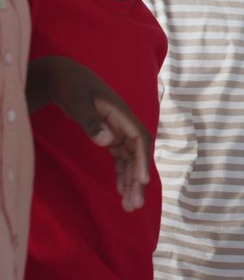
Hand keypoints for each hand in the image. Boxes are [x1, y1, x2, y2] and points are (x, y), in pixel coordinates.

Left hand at [35, 57, 151, 211]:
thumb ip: (92, 121)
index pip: (139, 139)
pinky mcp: (110, 134)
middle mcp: (124, 124)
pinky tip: (120, 190)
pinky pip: (120, 158)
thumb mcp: (78, 102)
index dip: (142, 160)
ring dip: (131, 181)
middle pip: (137, 154)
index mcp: (122, 113)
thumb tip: (109, 141)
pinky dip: (121, 174)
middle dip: (138, 180)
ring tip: (129, 206)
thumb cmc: (72, 86)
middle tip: (135, 205)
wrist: (64, 76)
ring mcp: (118, 130)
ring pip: (130, 159)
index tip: (141, 181)